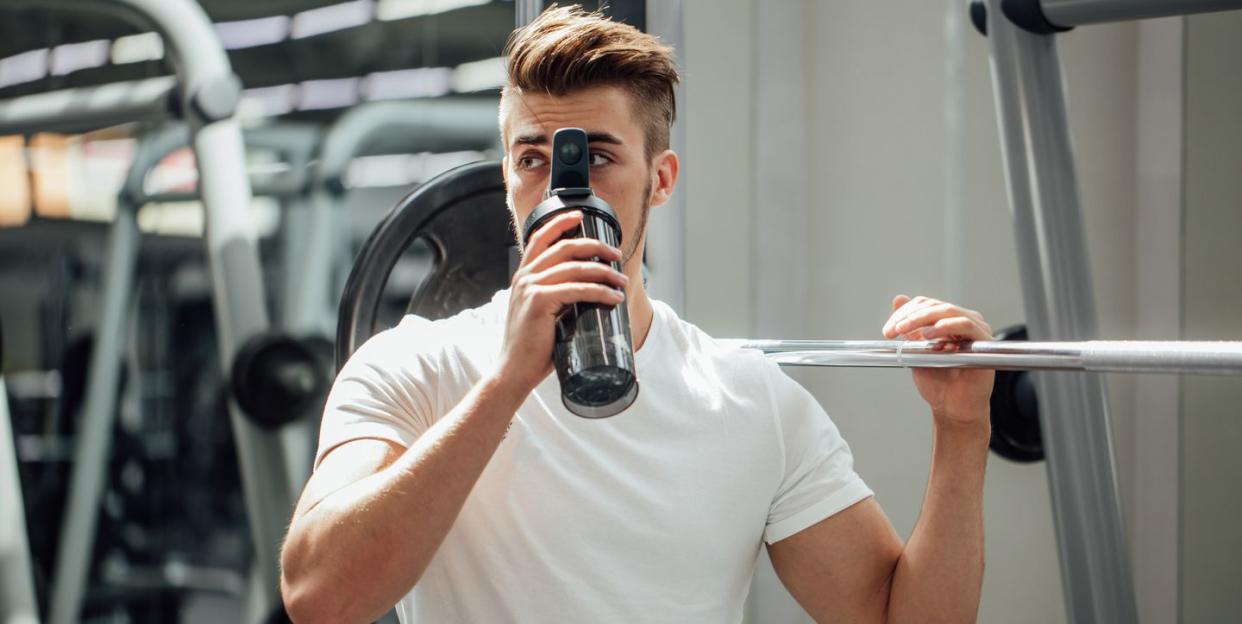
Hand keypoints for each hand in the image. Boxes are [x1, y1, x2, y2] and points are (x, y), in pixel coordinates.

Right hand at [495, 210, 628, 393]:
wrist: (514, 370)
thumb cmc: (532, 347)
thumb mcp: (542, 313)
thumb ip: (557, 297)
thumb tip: (590, 292)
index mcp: (523, 276)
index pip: (539, 237)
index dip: (560, 222)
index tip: (580, 215)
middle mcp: (525, 276)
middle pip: (565, 247)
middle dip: (596, 247)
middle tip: (616, 256)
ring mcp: (530, 287)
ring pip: (575, 268)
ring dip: (604, 272)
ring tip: (621, 282)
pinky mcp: (539, 301)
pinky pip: (577, 289)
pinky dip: (600, 292)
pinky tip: (613, 297)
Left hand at [882, 295, 994, 428]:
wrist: (952, 407)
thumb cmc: (938, 381)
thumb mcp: (916, 350)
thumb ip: (909, 326)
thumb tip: (899, 298)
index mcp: (948, 321)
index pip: (925, 305)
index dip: (904, 313)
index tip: (888, 330)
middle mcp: (964, 321)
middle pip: (934, 305)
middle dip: (909, 316)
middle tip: (893, 330)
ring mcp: (976, 329)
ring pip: (947, 310)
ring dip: (922, 318)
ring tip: (905, 330)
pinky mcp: (984, 341)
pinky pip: (965, 325)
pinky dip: (945, 326)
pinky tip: (928, 335)